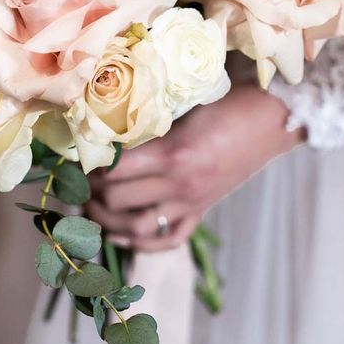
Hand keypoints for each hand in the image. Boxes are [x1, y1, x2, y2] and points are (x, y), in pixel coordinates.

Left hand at [86, 84, 303, 251]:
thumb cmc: (226, 101)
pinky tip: (118, 234)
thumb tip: (105, 133)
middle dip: (90, 193)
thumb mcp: (183, 107)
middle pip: (118, 201)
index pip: (114, 171)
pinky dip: (141, 241)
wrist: (271, 117)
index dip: (88, 166)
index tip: (73, 157)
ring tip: (87, 207)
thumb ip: (148, 125)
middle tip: (74, 180)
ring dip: (107, 221)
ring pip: (138, 227)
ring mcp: (193, 202)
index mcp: (173, 154)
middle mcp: (180, 185)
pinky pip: (169, 238)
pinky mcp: (203, 210)